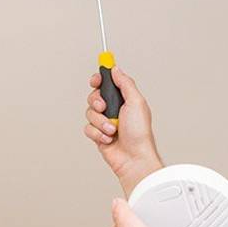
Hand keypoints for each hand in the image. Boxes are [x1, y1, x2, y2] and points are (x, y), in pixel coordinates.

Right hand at [83, 67, 163, 195]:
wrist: (133, 158)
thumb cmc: (139, 133)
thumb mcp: (136, 102)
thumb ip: (125, 83)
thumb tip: (116, 69)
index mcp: (124, 99)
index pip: (107, 83)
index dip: (99, 79)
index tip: (96, 80)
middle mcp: (114, 109)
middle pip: (94, 96)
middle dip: (97, 102)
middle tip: (105, 107)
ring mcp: (105, 122)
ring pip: (89, 113)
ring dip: (100, 122)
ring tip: (112, 129)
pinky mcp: (98, 134)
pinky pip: (88, 128)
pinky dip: (97, 133)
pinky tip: (108, 138)